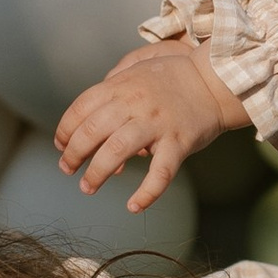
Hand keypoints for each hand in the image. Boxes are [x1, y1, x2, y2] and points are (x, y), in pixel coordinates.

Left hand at [54, 44, 241, 211]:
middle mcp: (135, 103)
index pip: (81, 109)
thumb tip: (96, 133)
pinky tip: (134, 206)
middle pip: (92, 131)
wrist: (216, 80)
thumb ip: (113, 94)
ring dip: (97, 173)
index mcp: (121, 86)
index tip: (61, 146)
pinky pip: (160, 172)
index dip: (65, 130)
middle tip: (68, 170)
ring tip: (88, 187)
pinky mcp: (179, 142)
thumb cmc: (174, 77)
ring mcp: (157, 123)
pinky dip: (146, 193)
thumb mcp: (137, 71)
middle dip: (73, 154)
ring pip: (116, 151)